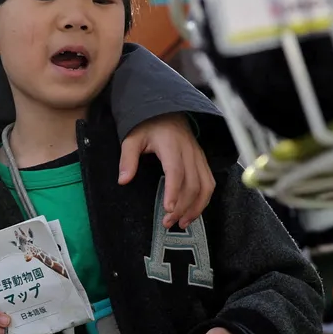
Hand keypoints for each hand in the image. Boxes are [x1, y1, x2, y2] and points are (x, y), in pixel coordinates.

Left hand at [119, 113, 214, 229]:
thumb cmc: (149, 125)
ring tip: (183, 222)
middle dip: (182, 207)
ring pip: (205, 186)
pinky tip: (193, 211)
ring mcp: (199, 157)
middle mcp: (189, 152)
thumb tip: (123, 180)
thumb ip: (127, 159)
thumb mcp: (132, 138)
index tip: (168, 209)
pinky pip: (209, 183)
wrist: (167, 111)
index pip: (176, 172)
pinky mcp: (203, 162)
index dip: (173, 192)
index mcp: (172, 146)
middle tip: (168, 222)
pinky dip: (203, 200)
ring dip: (196, 207)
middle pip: (192, 184)